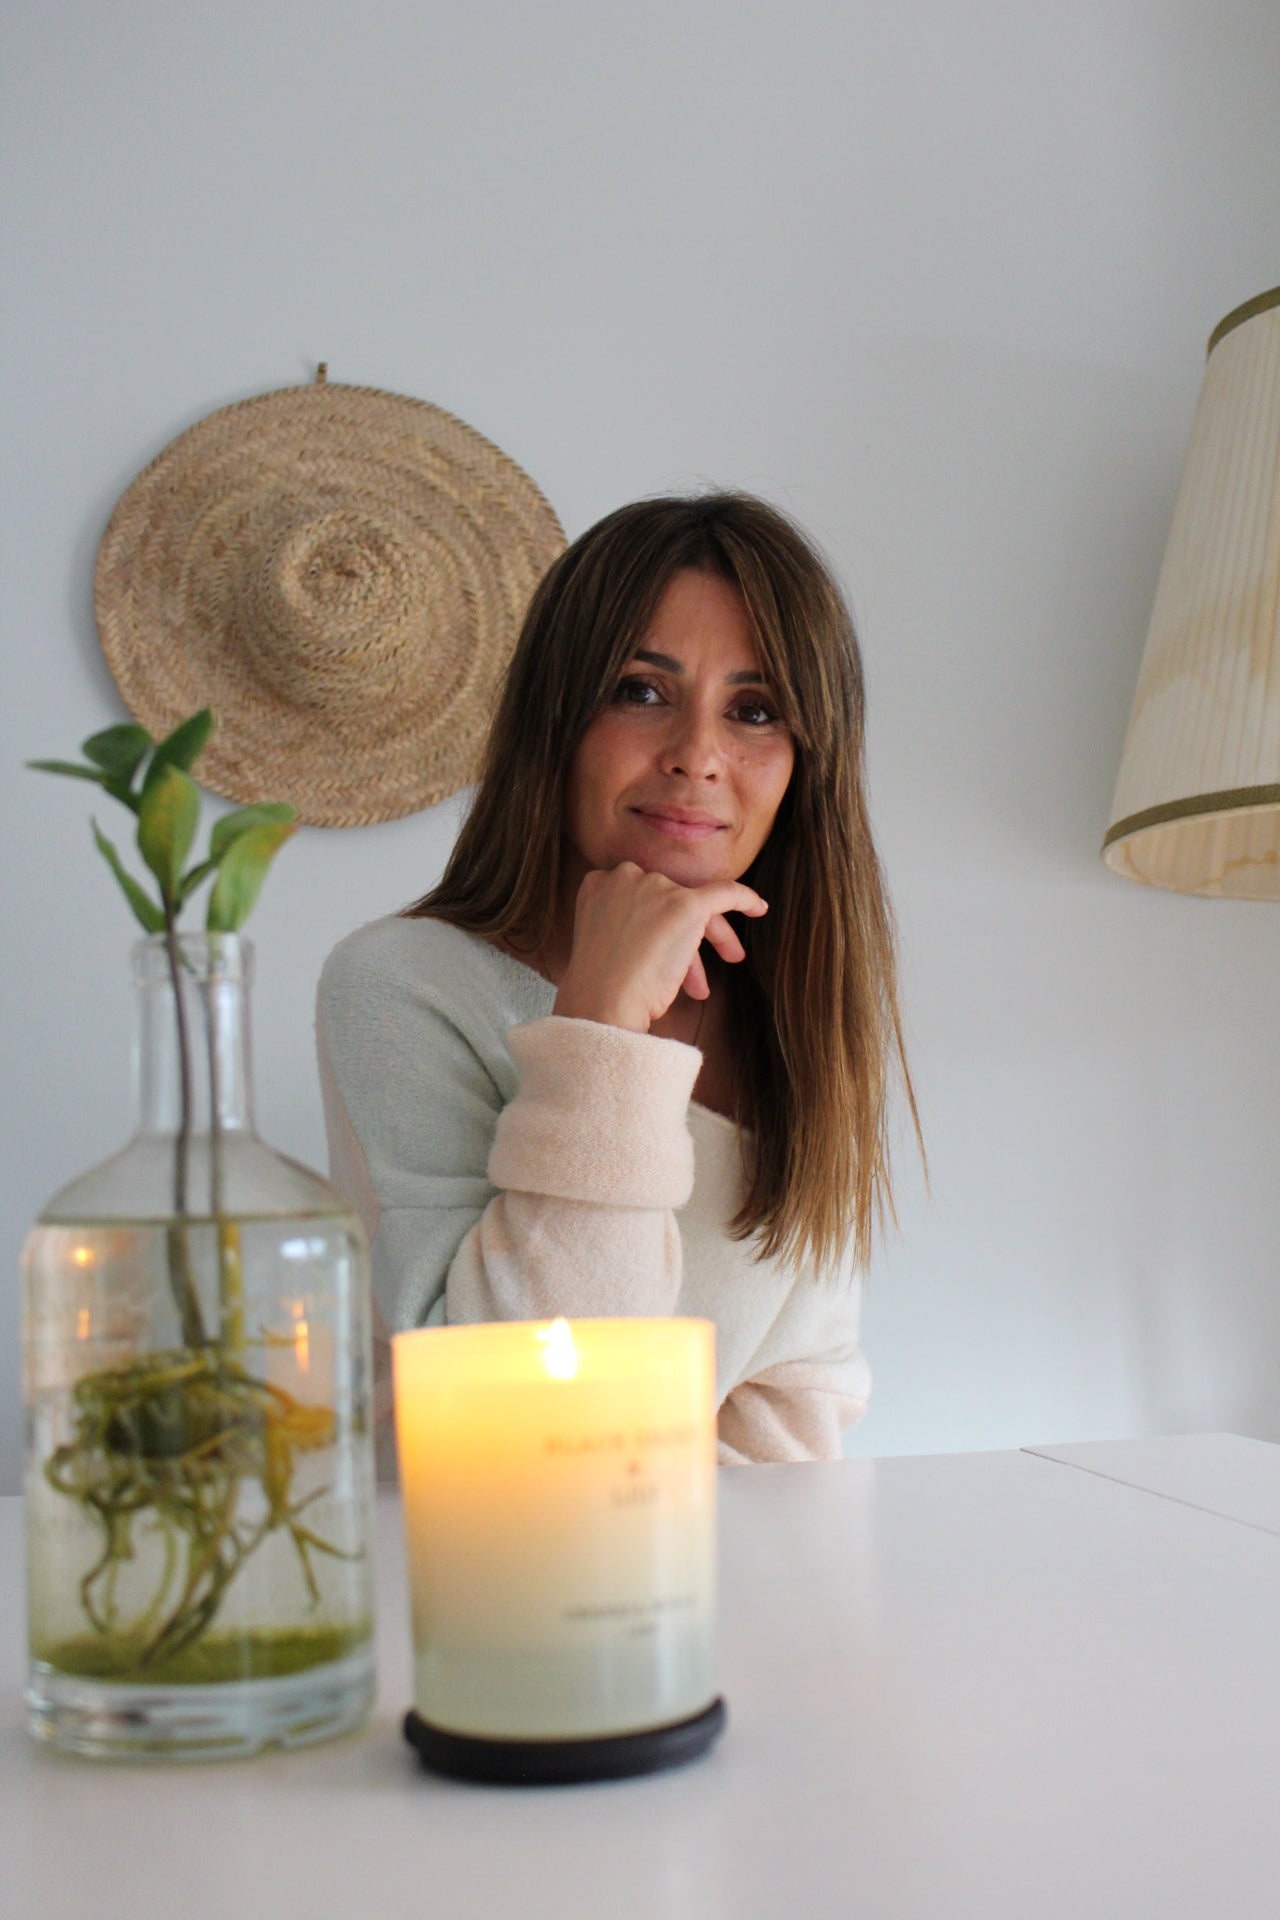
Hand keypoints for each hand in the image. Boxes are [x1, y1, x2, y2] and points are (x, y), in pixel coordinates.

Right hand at [552, 862, 767, 1033]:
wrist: (603, 1000)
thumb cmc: (600, 986)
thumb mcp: (602, 942)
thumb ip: (623, 924)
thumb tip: (652, 932)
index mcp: (599, 882)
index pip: (641, 898)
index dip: (653, 926)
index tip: (659, 954)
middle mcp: (627, 876)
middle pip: (668, 902)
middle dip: (680, 939)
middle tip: (690, 970)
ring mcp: (657, 888)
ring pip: (693, 908)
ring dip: (704, 943)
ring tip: (702, 986)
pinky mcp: (685, 905)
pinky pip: (726, 893)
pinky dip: (745, 899)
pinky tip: (759, 908)